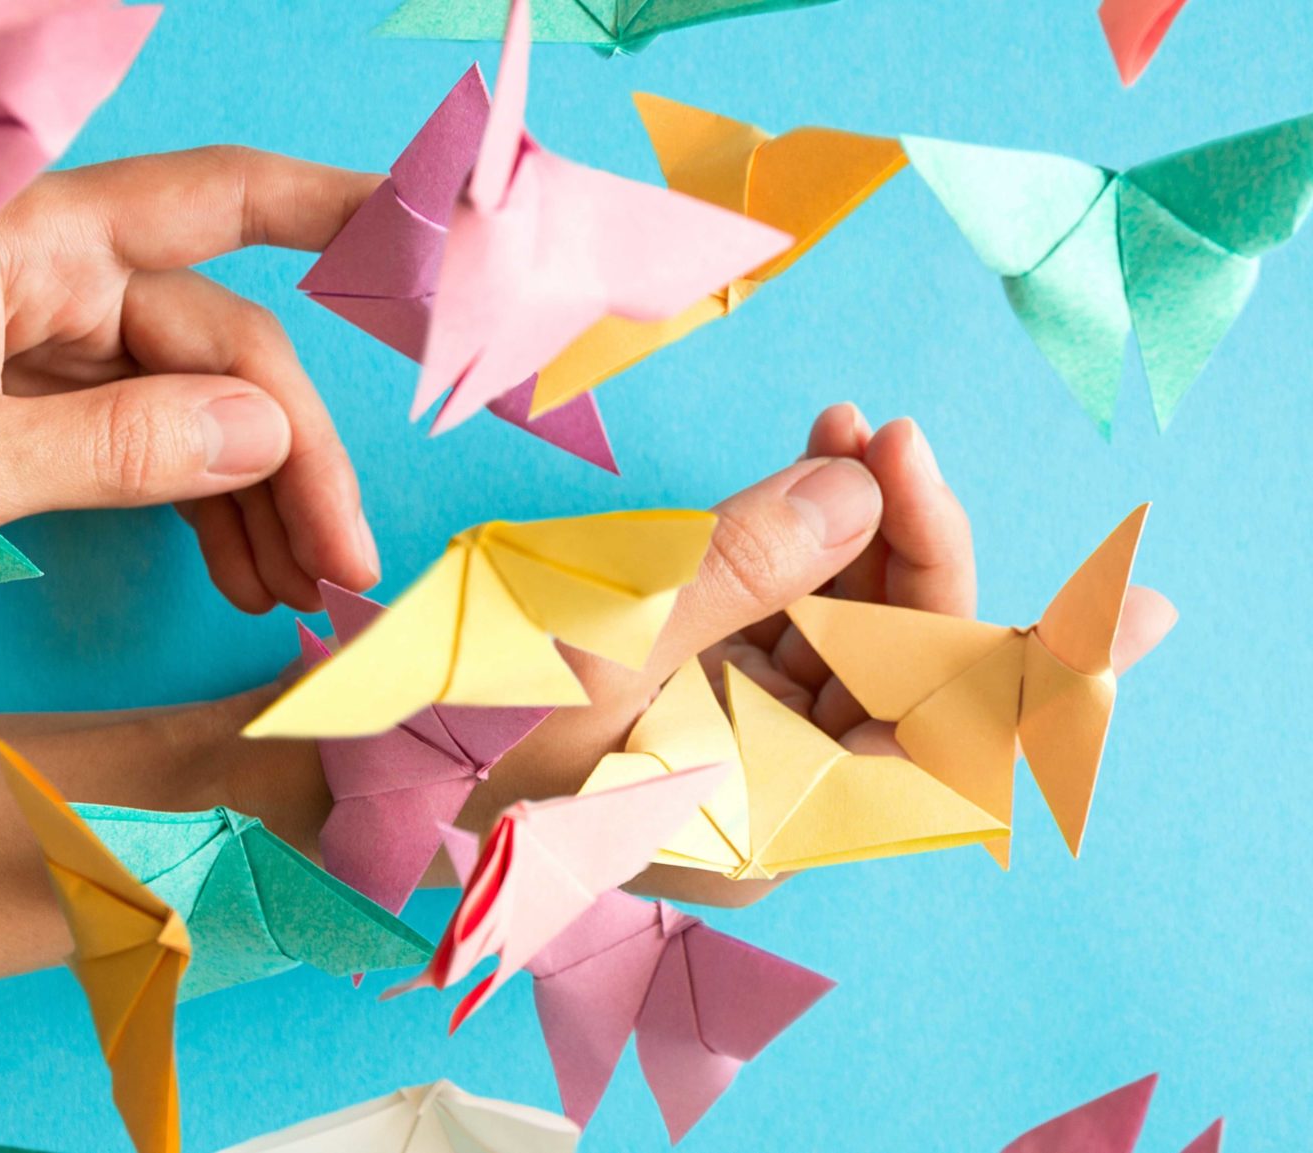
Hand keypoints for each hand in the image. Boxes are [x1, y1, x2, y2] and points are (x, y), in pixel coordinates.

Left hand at [0, 148, 387, 609]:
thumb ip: (117, 448)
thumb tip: (268, 434)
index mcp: (22, 237)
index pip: (216, 202)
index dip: (339, 211)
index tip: (440, 237)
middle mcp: (40, 268)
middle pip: (218, 341)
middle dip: (293, 457)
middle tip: (341, 575)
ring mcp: (27, 332)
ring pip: (188, 397)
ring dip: (253, 493)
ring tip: (300, 594)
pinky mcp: (9, 392)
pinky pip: (137, 435)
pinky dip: (192, 501)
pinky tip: (238, 571)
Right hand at [221, 404, 979, 907]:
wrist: (340, 770)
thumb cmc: (456, 731)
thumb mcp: (602, 639)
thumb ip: (742, 563)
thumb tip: (858, 488)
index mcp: (772, 823)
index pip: (936, 731)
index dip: (973, 619)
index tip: (965, 506)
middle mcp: (775, 797)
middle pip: (903, 668)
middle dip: (903, 544)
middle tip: (877, 430)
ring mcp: (739, 746)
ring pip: (850, 633)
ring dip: (856, 528)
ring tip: (837, 426)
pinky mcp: (698, 698)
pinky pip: (786, 620)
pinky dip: (798, 545)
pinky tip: (801, 463)